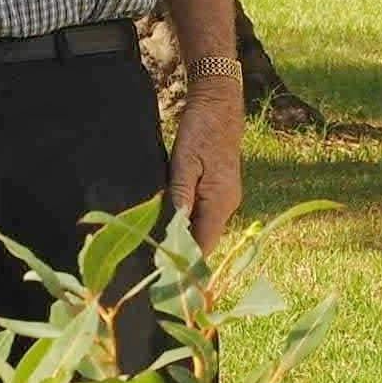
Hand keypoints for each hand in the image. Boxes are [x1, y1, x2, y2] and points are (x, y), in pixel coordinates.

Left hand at [169, 80, 244, 253]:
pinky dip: (189, 223)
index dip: (186, 261)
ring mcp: (227, 198)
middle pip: (205, 240)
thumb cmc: (200, 130)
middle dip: (183, 253)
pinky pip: (205, 216)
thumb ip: (180, 195)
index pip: (205, 244)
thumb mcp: (184, 162)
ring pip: (205, 229)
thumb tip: (174, 228)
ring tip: (157, 247)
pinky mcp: (221, 191)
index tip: (164, 275)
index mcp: (221, 201)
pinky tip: (170, 223)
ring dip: (184, 238)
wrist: (219, 107)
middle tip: (153, 264)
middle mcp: (228, 205)